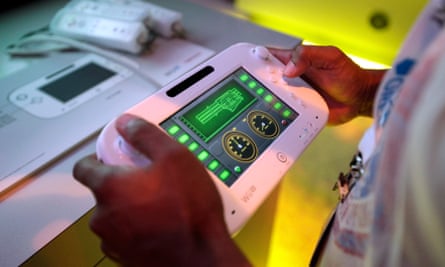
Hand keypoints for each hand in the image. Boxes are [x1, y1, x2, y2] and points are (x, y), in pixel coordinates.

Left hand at [73, 114, 249, 266]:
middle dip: (122, 183)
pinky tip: (161, 222)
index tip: (114, 156)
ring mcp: (113, 240)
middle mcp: (104, 216)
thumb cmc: (189, 210)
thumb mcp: (175, 157)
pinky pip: (125, 234)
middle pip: (102, 191)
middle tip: (150, 179)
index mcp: (109, 188)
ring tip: (160, 202)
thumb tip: (127, 123)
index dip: (97, 158)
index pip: (82, 167)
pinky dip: (137, 226)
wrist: (201, 256)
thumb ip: (145, 135)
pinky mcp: (125, 257)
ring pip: (114, 214)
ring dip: (130, 206)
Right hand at [268, 45, 385, 123]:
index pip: (270, 57)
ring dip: (268, 102)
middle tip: (259, 89)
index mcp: (294, 62)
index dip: (257, 60)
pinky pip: (284, 114)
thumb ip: (309, 56)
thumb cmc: (347, 75)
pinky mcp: (297, 112)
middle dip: (259, 84)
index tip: (250, 66)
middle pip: (265, 80)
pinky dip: (278, 115)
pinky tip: (276, 117)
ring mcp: (292, 96)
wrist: (358, 100)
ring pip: (272, 99)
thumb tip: (288, 69)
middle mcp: (290, 79)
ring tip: (266, 104)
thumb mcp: (331, 57)